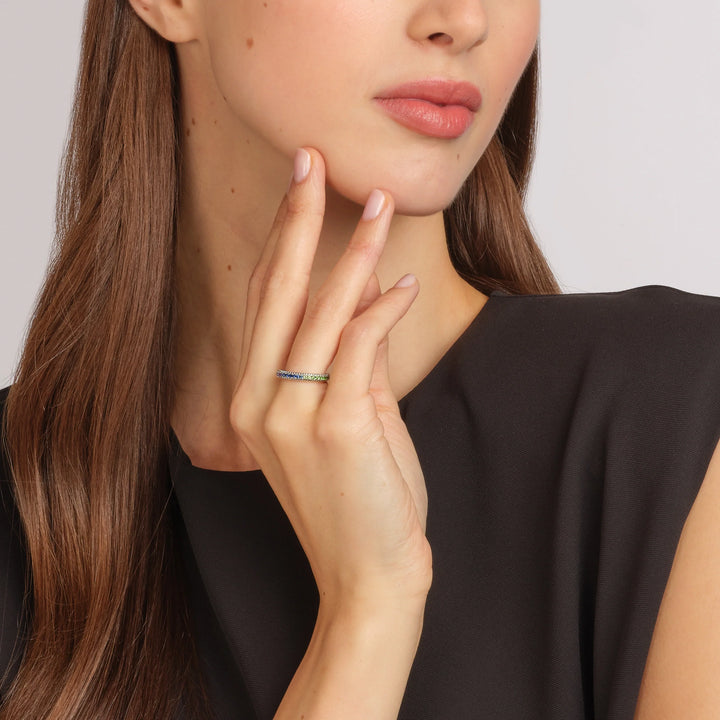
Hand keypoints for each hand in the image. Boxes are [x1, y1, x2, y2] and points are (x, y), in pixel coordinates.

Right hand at [230, 148, 431, 610]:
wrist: (368, 576)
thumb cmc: (359, 500)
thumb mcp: (347, 422)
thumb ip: (350, 364)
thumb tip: (368, 305)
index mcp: (252, 398)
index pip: (263, 302)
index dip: (280, 242)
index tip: (296, 193)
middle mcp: (257, 401)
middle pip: (276, 290)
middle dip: (297, 219)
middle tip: (311, 161)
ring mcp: (291, 414)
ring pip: (319, 309)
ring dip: (352, 250)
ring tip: (377, 201)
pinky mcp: (335, 425)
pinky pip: (358, 345)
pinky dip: (380, 308)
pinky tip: (402, 282)